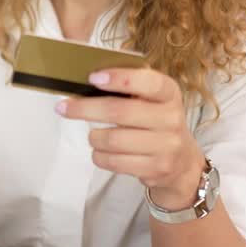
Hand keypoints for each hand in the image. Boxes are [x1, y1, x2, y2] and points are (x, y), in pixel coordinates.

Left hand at [55, 67, 206, 210]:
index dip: (120, 78)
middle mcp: (171, 118)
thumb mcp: (153, 100)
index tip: (93, 78)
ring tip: (93, 135)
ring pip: (113, 140)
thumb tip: (89, 80)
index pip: (148, 82)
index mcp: (169, 94)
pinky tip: (101, 151)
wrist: (182, 162)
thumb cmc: (156, 121)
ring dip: (93, 137)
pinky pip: (114, 161)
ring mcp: (166, 146)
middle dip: (85, 109)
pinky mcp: (156, 168)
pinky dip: (99, 156)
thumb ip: (130, 88)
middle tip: (63, 107)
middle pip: (120, 112)